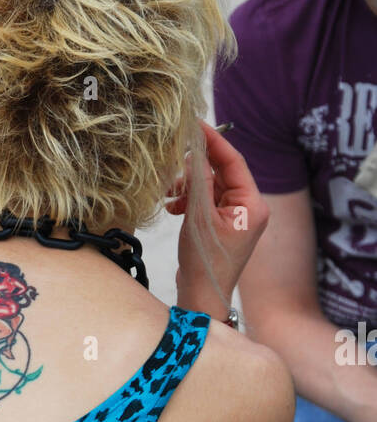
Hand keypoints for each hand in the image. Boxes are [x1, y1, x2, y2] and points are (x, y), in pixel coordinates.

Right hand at [165, 120, 269, 311]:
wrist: (202, 297)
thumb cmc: (204, 262)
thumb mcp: (199, 217)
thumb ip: (199, 182)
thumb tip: (197, 151)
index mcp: (252, 204)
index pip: (234, 162)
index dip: (214, 141)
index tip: (195, 124)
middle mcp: (250, 207)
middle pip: (222, 172)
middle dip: (196, 167)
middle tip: (173, 161)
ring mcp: (237, 217)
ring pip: (211, 186)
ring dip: (189, 185)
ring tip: (169, 192)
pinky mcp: (223, 224)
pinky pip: (207, 201)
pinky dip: (189, 200)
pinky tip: (173, 207)